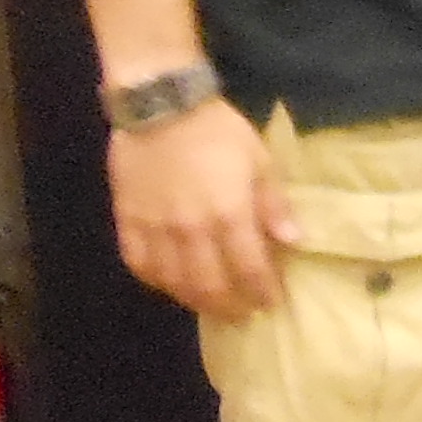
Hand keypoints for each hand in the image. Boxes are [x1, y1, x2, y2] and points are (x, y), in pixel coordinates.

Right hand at [108, 93, 294, 319]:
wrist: (161, 107)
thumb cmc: (218, 131)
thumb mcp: (259, 160)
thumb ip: (273, 204)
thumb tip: (293, 242)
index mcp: (228, 215)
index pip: (249, 269)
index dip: (262, 291)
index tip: (271, 302)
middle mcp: (191, 231)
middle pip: (210, 286)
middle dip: (230, 306)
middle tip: (243, 314)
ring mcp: (155, 230)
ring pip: (174, 283)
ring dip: (195, 301)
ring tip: (211, 305)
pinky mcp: (128, 223)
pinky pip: (139, 265)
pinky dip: (157, 282)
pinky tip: (170, 284)